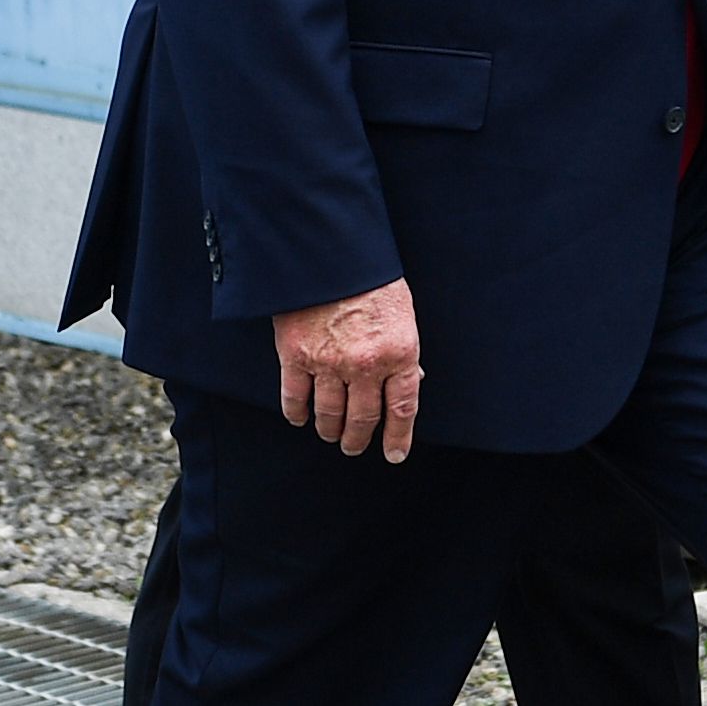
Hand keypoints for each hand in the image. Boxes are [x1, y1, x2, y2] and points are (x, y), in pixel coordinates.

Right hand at [274, 278, 421, 460]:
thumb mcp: (403, 314)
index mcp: (399, 352)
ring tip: (331, 434)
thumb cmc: (371, 278)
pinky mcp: (295, 354)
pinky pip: (295, 397)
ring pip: (329, 414)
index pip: (402, 408)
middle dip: (359, 439)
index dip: (398, 437)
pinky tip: (300, 419)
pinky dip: (297, 413)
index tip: (394, 454)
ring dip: (330, 430)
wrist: (330, 251)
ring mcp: (328, 362)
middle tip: (355, 446)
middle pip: (363, 418)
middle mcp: (365, 364)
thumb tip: (412, 381)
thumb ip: (404, 351)